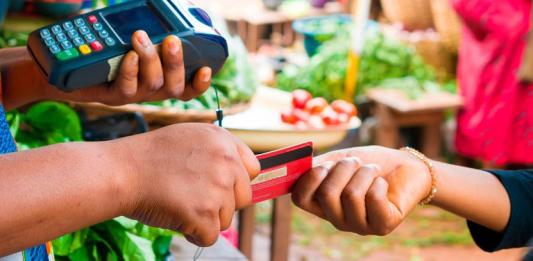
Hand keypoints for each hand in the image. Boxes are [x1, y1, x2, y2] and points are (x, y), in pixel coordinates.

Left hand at [44, 30, 211, 104]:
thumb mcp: (124, 35)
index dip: (200, 84)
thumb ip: (146, 28)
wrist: (60, 68)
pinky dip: (131, 71)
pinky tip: (128, 56)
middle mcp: (149, 91)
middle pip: (174, 88)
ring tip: (140, 37)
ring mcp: (131, 96)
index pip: (187, 88)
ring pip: (152, 87)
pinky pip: (126, 89)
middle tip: (172, 39)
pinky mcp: (110, 97)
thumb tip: (159, 9)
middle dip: (176, 63)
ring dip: (151, 60)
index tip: (207, 69)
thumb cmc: (97, 49)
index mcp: (158, 79)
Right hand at [113, 124, 259, 245]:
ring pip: (227, 219)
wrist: (122, 171)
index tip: (218, 187)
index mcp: (223, 141)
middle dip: (222, 203)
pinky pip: (210, 236)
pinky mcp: (205, 214)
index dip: (235, 182)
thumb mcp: (190, 137)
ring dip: (205, 218)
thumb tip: (237, 175)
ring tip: (179, 202)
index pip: (252, 170)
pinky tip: (175, 216)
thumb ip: (217, 152)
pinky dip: (193, 233)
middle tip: (193, 197)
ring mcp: (217, 188)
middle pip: (244, 198)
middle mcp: (226, 162)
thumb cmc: (149, 157)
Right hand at [292, 146, 430, 235]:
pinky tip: (383, 184)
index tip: (324, 165)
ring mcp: (359, 226)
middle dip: (343, 169)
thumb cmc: (369, 163)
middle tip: (356, 162)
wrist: (405, 167)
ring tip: (372, 170)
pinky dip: (378, 182)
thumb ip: (318, 165)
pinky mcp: (382, 226)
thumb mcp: (340, 160)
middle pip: (326, 194)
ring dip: (364, 173)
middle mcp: (337, 219)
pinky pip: (373, 199)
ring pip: (351, 195)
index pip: (300, 198)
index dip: (309, 179)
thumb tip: (299, 166)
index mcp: (322, 204)